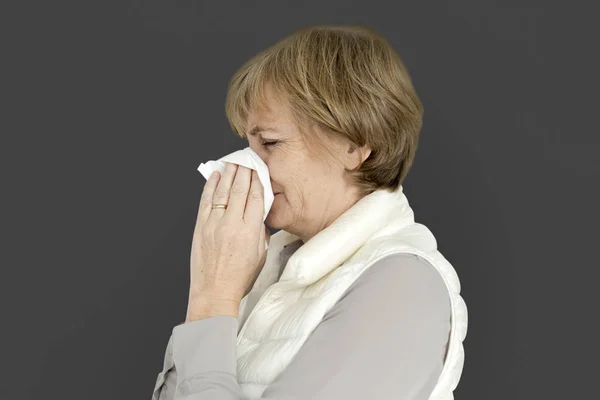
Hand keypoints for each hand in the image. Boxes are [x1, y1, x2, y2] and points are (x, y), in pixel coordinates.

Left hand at [187, 162, 269, 315]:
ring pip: (222, 191)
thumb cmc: (239, 277)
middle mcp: (231, 224)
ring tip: (232, 162)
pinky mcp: (200, 227)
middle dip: (244, 171)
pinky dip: (210, 186)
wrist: (214, 291)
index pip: (255, 197)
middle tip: (247, 159)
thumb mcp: (260, 254)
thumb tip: (258, 213)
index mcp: (250, 231)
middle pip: (239, 189)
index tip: (259, 170)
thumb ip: (261, 231)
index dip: (258, 180)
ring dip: (228, 174)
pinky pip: (206, 201)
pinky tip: (215, 176)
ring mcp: (214, 224)